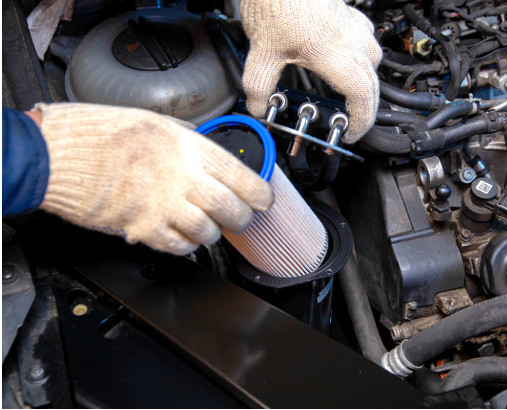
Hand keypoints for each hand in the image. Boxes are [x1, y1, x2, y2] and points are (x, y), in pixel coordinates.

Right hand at [34, 103, 273, 254]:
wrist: (58, 156)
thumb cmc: (99, 134)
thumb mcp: (155, 123)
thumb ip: (189, 141)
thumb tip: (212, 155)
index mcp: (188, 148)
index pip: (242, 177)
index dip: (260, 194)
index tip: (263, 199)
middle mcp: (181, 178)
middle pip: (232, 210)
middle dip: (242, 219)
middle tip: (240, 217)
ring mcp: (163, 207)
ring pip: (209, 233)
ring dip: (213, 233)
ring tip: (206, 226)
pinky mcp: (144, 229)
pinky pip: (180, 247)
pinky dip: (187, 245)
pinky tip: (181, 233)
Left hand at [241, 0, 381, 143]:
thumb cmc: (279, 1)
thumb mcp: (261, 52)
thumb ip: (258, 86)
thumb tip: (257, 106)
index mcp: (337, 55)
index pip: (363, 97)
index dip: (361, 121)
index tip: (351, 132)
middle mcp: (353, 42)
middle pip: (372, 85)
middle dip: (364, 109)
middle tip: (351, 123)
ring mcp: (355, 27)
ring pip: (372, 64)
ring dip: (365, 83)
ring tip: (349, 97)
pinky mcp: (351, 16)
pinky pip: (366, 44)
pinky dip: (360, 61)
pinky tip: (344, 62)